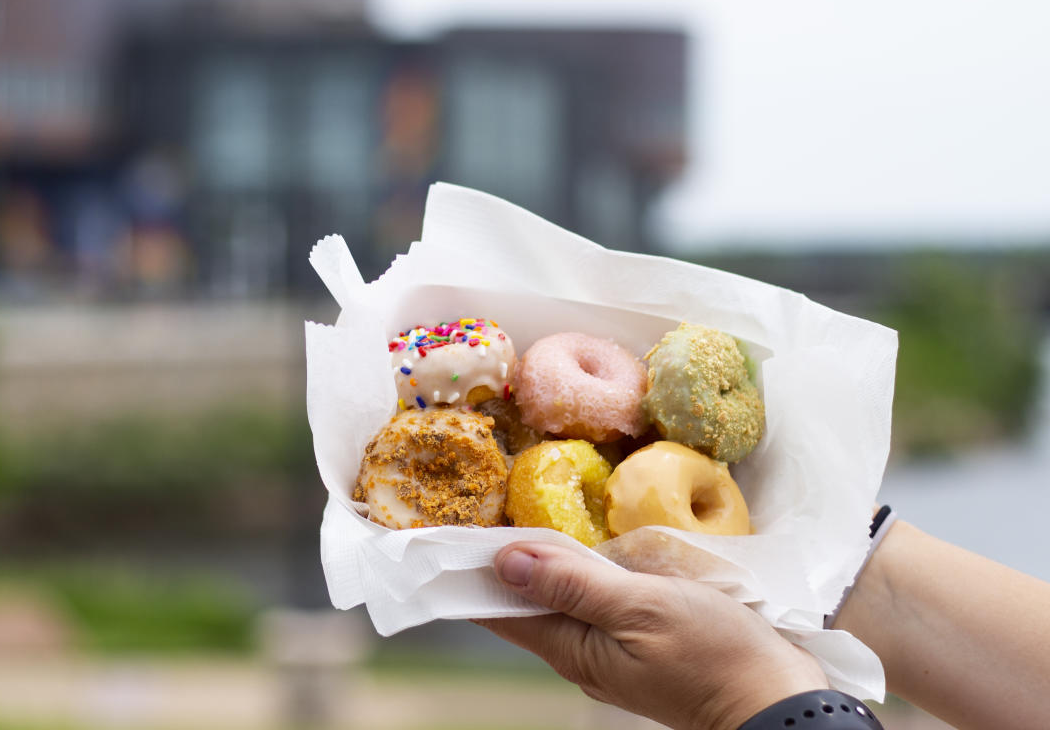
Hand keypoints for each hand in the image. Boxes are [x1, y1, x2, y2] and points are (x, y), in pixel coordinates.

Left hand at [474, 542, 827, 729]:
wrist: (776, 701)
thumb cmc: (714, 654)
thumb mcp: (641, 607)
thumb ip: (573, 584)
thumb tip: (505, 561)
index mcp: (571, 646)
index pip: (497, 608)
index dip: (466, 573)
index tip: (437, 536)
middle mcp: (579, 652)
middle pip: (522, 603)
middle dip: (495, 563)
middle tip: (472, 513)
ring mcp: (608, 650)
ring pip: (556, 600)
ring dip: (535, 564)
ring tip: (513, 521)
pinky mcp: (636, 641)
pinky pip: (589, 602)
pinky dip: (574, 573)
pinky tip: (580, 549)